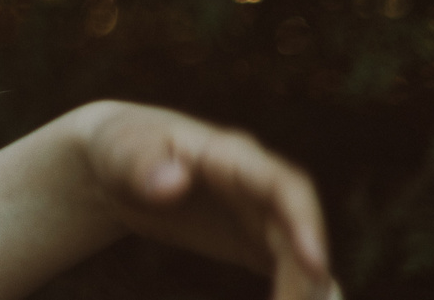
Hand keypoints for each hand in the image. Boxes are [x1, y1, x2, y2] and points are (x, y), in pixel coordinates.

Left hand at [76, 101, 335, 299]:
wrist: (118, 160)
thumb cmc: (120, 147)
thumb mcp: (122, 151)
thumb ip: (143, 164)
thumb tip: (173, 183)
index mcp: (232, 156)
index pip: (284, 187)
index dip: (305, 223)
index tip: (315, 264)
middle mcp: (259, 186)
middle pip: (298, 233)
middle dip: (307, 277)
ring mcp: (260, 214)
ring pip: (298, 257)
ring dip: (304, 290)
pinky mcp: (255, 241)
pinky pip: (286, 269)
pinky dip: (296, 292)